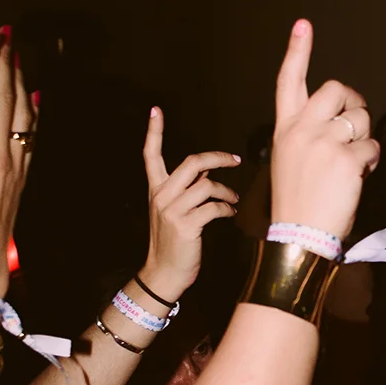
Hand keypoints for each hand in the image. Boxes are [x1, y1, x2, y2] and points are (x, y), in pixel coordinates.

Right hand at [0, 26, 31, 295]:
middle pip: (5, 98)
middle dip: (5, 63)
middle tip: (5, 34)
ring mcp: (14, 162)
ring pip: (22, 113)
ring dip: (19, 82)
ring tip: (17, 55)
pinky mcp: (23, 174)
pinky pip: (31, 135)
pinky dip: (33, 112)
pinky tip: (35, 95)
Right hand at [141, 108, 240, 301]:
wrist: (164, 274)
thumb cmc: (173, 243)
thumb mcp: (173, 212)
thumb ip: (186, 190)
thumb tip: (207, 173)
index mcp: (156, 190)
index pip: (150, 155)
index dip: (154, 132)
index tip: (156, 111)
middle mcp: (161, 196)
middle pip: (191, 163)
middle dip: (217, 157)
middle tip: (235, 160)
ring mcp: (172, 211)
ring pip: (206, 186)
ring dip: (226, 191)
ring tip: (233, 200)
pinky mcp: (186, 226)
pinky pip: (213, 207)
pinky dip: (226, 209)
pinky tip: (229, 214)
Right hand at [269, 20, 378, 240]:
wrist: (301, 234)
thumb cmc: (299, 198)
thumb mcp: (290, 158)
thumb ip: (308, 132)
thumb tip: (341, 117)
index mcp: (285, 128)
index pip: (288, 81)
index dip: (296, 51)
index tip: (303, 24)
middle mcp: (302, 129)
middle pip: (336, 88)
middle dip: (353, 102)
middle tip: (355, 125)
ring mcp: (324, 143)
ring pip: (360, 118)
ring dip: (364, 137)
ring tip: (352, 162)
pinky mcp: (347, 159)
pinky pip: (372, 145)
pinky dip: (371, 160)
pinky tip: (359, 175)